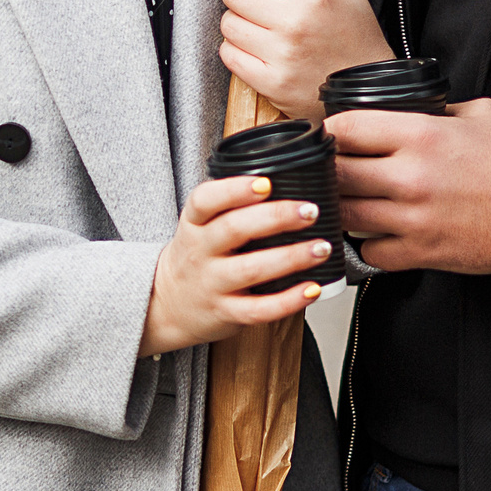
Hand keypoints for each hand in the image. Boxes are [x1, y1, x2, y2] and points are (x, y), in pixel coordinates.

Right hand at [139, 175, 338, 356]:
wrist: (168, 304)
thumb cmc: (198, 256)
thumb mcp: (200, 226)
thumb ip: (231, 206)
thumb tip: (286, 178)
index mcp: (194, 223)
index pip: (205, 200)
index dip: (235, 189)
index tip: (266, 182)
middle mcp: (200, 252)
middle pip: (233, 229)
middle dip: (275, 217)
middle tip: (309, 211)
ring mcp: (212, 284)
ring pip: (251, 269)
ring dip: (291, 257)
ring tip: (321, 248)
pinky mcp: (226, 313)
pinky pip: (258, 309)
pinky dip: (289, 301)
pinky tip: (312, 288)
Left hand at [219, 0, 394, 123]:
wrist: (368, 93)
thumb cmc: (358, 39)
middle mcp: (295, 24)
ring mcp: (280, 55)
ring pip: (228, 24)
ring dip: (234, 20)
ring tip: (253, 22)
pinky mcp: (270, 82)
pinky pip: (229, 56)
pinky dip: (234, 50)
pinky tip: (253, 47)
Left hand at [327, 98, 490, 274]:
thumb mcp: (476, 113)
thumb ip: (435, 109)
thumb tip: (406, 108)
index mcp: (420, 135)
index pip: (345, 129)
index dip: (330, 131)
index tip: (328, 136)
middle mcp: (410, 176)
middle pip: (335, 173)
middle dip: (327, 171)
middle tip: (331, 170)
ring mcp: (413, 218)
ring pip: (345, 214)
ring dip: (342, 208)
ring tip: (349, 200)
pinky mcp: (421, 252)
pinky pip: (369, 251)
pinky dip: (367, 244)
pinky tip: (378, 231)